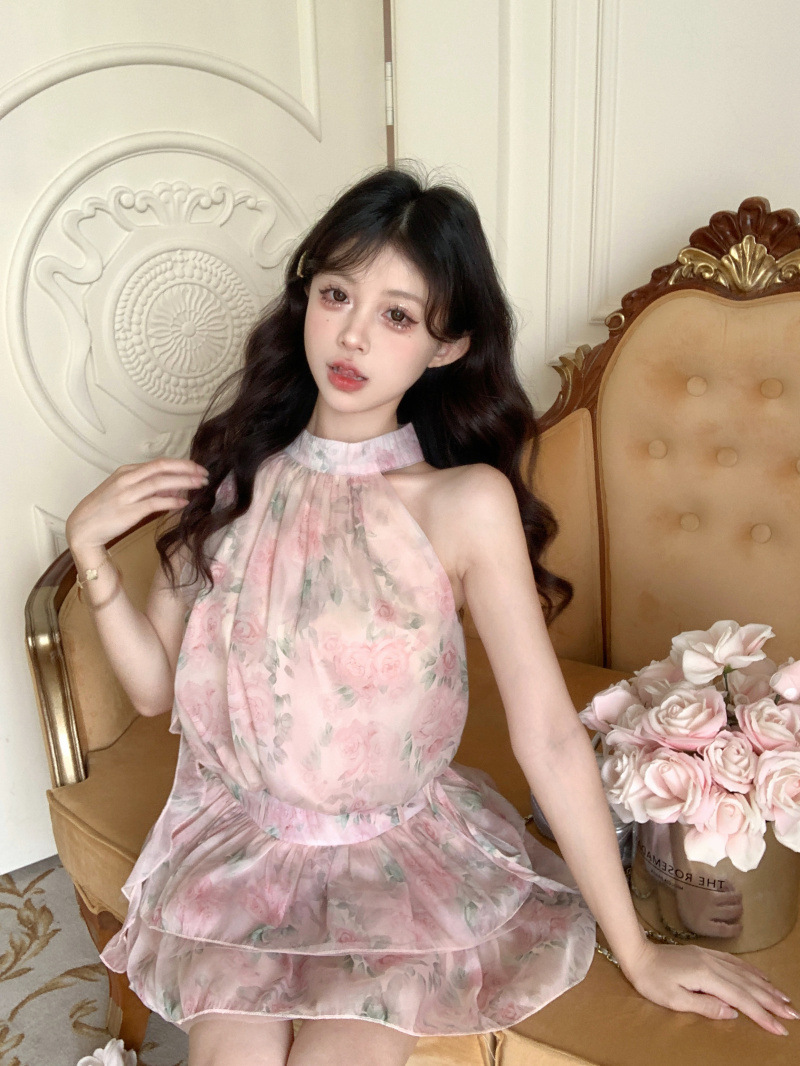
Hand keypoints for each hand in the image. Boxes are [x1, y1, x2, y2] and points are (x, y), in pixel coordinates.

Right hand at [66, 458, 208, 551]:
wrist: (82, 528)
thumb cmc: (104, 511)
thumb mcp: (125, 492)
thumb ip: (148, 487)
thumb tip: (174, 486)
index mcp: (126, 471)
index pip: (159, 463)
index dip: (181, 464)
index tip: (198, 468)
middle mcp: (127, 478)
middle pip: (162, 468)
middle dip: (187, 469)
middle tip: (205, 474)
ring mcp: (127, 494)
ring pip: (160, 482)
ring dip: (184, 482)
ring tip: (200, 485)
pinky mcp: (129, 511)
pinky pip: (155, 503)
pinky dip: (172, 501)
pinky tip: (184, 503)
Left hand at [620, 939, 797, 1034]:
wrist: (638, 954)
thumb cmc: (652, 981)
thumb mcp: (674, 999)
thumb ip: (705, 1006)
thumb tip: (733, 1012)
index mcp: (707, 977)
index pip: (741, 1000)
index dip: (762, 1015)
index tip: (780, 1028)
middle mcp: (713, 964)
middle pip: (749, 986)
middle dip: (772, 1001)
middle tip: (793, 1015)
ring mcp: (710, 957)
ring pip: (745, 973)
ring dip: (766, 986)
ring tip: (784, 998)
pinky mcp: (705, 954)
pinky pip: (735, 962)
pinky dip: (752, 971)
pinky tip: (761, 976)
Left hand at [675, 883, 742, 938]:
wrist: (678, 881)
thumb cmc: (686, 904)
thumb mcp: (693, 921)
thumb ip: (709, 926)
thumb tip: (727, 927)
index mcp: (701, 924)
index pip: (723, 930)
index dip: (734, 930)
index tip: (740, 927)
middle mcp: (708, 911)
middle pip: (731, 912)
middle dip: (738, 911)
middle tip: (739, 909)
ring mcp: (710, 896)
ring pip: (733, 898)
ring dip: (738, 898)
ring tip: (737, 898)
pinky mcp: (711, 882)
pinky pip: (728, 885)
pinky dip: (731, 886)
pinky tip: (731, 888)